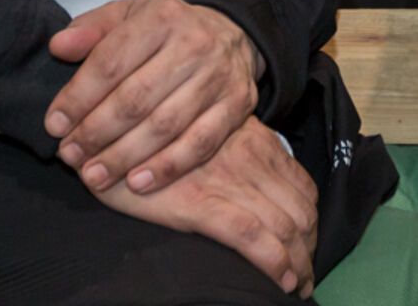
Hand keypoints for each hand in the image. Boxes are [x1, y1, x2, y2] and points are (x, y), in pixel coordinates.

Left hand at [47, 0, 263, 195]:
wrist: (231, 33)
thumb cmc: (165, 31)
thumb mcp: (128, 15)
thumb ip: (91, 30)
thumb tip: (58, 47)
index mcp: (162, 17)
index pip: (111, 61)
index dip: (78, 97)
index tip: (54, 125)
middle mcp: (194, 44)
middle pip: (136, 98)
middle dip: (96, 132)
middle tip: (70, 155)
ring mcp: (219, 76)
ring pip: (165, 125)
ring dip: (124, 157)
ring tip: (95, 176)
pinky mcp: (238, 105)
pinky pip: (200, 144)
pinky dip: (167, 167)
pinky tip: (138, 183)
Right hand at [92, 117, 317, 296]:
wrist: (107, 132)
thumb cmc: (152, 136)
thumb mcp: (203, 132)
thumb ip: (234, 149)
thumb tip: (256, 184)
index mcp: (254, 139)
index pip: (301, 185)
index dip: (310, 220)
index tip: (306, 244)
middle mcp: (250, 158)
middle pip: (302, 210)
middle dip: (309, 247)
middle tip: (304, 273)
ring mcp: (227, 181)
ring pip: (286, 226)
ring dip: (300, 262)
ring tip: (297, 285)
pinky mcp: (201, 204)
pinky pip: (254, 237)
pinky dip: (276, 263)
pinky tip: (282, 282)